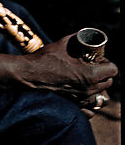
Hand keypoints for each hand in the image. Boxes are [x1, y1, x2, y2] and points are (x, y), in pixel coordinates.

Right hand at [0, 34, 117, 114]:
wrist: (31, 74)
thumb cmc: (46, 58)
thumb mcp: (63, 43)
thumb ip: (77, 39)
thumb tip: (84, 35)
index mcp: (89, 74)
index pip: (113, 70)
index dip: (107, 62)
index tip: (98, 58)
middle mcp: (88, 89)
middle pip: (109, 83)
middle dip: (103, 73)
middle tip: (92, 65)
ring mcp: (82, 99)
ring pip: (101, 96)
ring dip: (98, 86)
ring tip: (87, 78)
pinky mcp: (74, 105)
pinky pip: (91, 109)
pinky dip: (90, 101)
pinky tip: (83, 91)